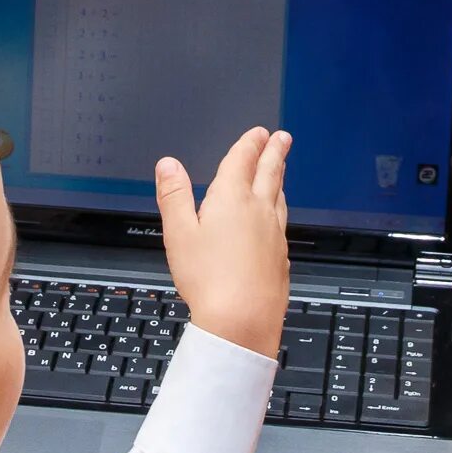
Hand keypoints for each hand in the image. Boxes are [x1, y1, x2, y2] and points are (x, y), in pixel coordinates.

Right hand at [155, 126, 290, 356]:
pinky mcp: (281, 257)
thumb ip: (174, 196)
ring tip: (281, 169)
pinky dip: (280, 209)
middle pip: (269, 173)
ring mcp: (275, 234)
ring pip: (279, 197)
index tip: (258, 132)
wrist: (243, 320)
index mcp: (232, 200)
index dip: (249, 144)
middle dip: (274, 152)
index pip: (242, 162)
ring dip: (279, 178)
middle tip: (282, 138)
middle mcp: (259, 212)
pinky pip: (283, 222)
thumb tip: (168, 165)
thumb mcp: (179, 233)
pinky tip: (278, 217)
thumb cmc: (209, 279)